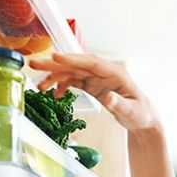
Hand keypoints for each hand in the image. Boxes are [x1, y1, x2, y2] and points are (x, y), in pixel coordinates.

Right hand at [29, 52, 160, 130]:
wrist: (141, 119)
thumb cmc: (140, 114)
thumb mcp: (132, 112)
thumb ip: (120, 105)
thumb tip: (109, 98)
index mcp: (115, 73)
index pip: (91, 63)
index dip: (73, 59)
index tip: (55, 57)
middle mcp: (104, 72)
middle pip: (77, 64)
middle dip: (55, 64)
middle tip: (35, 64)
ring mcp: (97, 78)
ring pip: (72, 72)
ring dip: (55, 77)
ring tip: (39, 86)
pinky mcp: (92, 85)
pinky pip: (74, 81)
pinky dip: (63, 86)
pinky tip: (54, 95)